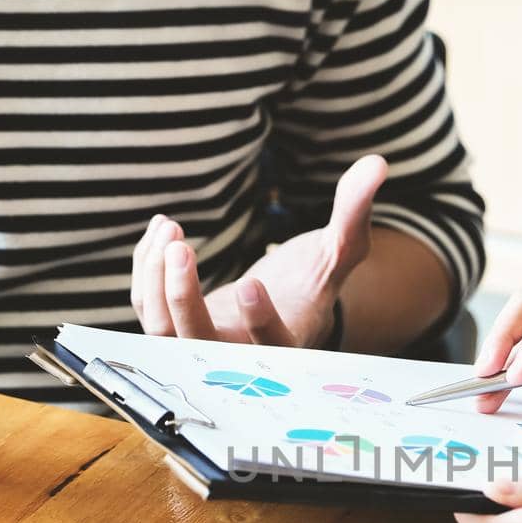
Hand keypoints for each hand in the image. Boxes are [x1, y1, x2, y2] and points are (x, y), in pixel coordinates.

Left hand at [131, 155, 388, 347]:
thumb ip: (353, 214)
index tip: (253, 280)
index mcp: (286, 345)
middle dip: (182, 298)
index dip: (260, 322)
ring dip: (155, 282)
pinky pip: (147, 309)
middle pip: (198, 345)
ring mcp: (201, 345)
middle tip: (180, 245)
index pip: (270, 346)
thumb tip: (376, 165)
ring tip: (169, 228)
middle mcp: (238, 356)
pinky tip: (161, 231)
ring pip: (161, 331)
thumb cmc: (314, 279)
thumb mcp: (338, 249)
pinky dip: (145, 270)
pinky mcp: (175, 328)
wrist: (282, 303)